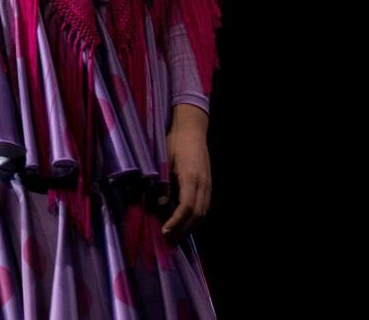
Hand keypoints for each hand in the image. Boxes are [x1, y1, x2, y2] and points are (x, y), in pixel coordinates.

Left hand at [161, 104, 210, 244]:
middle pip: (197, 214)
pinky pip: (204, 206)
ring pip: (203, 212)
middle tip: (168, 239)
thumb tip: (160, 204)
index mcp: (191, 178)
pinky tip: (185, 222)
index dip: (176, 222)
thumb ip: (163, 184)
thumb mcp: (164, 162)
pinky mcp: (208, 184)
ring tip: (176, 234)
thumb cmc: (175, 143)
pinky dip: (196, 217)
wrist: (191, 130)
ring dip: (191, 226)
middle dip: (183, 229)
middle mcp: (203, 183)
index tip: (165, 230)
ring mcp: (208, 184)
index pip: (186, 207)